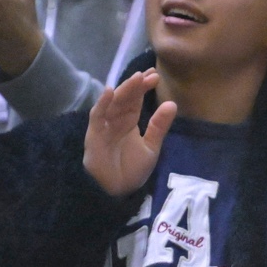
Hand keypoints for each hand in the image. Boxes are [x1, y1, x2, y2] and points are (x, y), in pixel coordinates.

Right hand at [82, 70, 175, 198]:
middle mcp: (115, 121)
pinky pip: (97, 117)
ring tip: (136, 78)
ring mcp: (103, 127)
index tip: (155, 76)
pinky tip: (109, 91)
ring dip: (123, 90)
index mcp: (128, 122)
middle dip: (136, 86)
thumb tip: (172, 104)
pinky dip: (102, 104)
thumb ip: (159, 126)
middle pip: (124, 99)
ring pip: (112, 104)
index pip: (135, 101)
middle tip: (149, 74)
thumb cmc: (131, 170)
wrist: (117, 192)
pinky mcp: (93, 135)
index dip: (143, 88)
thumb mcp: (151, 147)